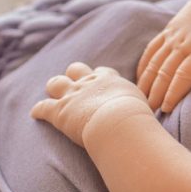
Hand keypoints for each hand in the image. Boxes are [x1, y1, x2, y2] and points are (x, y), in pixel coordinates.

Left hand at [31, 62, 151, 147]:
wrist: (119, 122)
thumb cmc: (136, 117)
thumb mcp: (144, 106)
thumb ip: (142, 108)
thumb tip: (156, 120)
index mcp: (110, 80)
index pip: (102, 72)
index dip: (97, 76)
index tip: (97, 82)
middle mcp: (89, 82)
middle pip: (76, 69)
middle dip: (73, 76)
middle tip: (73, 85)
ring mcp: (73, 95)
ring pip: (56, 83)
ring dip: (54, 88)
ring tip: (52, 94)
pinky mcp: (59, 111)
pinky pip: (42, 107)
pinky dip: (38, 111)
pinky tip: (34, 114)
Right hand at [136, 0, 190, 111]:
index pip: (183, 75)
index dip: (173, 93)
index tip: (166, 109)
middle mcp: (182, 45)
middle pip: (164, 72)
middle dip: (156, 93)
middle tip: (149, 112)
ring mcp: (171, 38)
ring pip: (153, 63)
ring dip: (146, 83)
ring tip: (140, 101)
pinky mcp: (165, 34)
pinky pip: (150, 52)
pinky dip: (143, 67)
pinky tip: (139, 82)